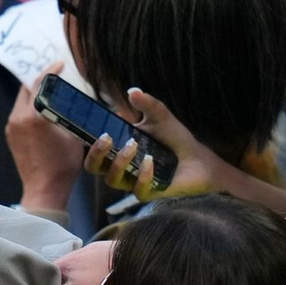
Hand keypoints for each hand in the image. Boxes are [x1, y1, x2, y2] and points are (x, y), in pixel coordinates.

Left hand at [8, 63, 84, 210]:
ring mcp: (11, 127)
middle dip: (40, 80)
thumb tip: (73, 100)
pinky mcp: (11, 136)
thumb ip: (71, 114)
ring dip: (34, 94)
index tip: (59, 63)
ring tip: (49, 92)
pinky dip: (30, 108)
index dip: (50, 71)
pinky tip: (42, 111)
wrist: (44, 189)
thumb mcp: (74, 134)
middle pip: (26, 89)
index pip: (40, 83)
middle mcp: (18, 118)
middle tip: (53, 75)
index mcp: (34, 115)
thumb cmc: (63, 165)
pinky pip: (19, 114)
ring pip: (22, 101)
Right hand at [83, 87, 226, 201]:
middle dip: (96, 154)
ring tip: (133, 146)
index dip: (86, 141)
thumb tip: (133, 91)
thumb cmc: (174, 139)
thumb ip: (147, 105)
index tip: (92, 127)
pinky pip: (138, 190)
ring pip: (112, 180)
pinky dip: (142, 176)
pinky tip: (150, 162)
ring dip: (119, 163)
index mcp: (117, 150)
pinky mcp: (149, 193)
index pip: (93, 149)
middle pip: (93, 168)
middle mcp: (120, 168)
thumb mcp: (161, 117)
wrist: (198, 159)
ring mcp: (133, 182)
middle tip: (107, 138)